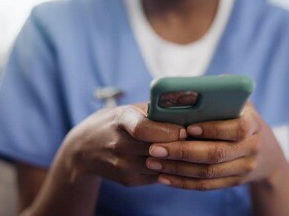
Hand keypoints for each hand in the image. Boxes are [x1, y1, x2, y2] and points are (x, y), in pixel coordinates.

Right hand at [61, 104, 186, 186]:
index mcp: (121, 120)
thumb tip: (190, 109)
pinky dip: (172, 171)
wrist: (85, 148)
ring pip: (161, 166)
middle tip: (204, 143)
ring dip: (181, 162)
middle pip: (157, 150)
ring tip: (198, 154)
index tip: (186, 131)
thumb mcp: (130, 109)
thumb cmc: (117, 123)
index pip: (143, 128)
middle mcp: (119, 144)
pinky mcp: (127, 180)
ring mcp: (122, 165)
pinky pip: (158, 177)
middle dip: (182, 147)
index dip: (168, 131)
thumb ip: (155, 110)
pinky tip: (182, 163)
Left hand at [145, 104, 286, 190]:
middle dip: (183, 152)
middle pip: (217, 154)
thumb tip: (194, 85)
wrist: (267, 155)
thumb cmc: (241, 119)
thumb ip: (222, 92)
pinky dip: (183, 183)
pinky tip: (163, 178)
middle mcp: (252, 148)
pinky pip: (206, 185)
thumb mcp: (240, 103)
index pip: (237, 128)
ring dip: (177, 169)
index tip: (187, 128)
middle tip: (155, 148)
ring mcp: (244, 168)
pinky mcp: (233, 183)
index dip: (212, 129)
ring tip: (153, 163)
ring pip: (208, 173)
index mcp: (253, 123)